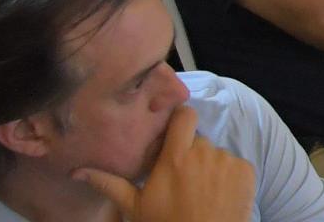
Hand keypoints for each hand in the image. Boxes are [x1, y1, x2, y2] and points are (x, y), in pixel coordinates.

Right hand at [74, 106, 253, 221]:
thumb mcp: (135, 207)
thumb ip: (109, 183)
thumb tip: (77, 172)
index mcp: (176, 157)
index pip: (184, 116)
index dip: (181, 120)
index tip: (174, 132)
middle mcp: (204, 152)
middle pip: (198, 140)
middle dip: (191, 153)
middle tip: (182, 177)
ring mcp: (228, 160)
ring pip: (217, 153)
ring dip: (209, 166)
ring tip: (200, 191)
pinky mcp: (247, 171)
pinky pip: (236, 164)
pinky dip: (229, 176)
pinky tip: (219, 195)